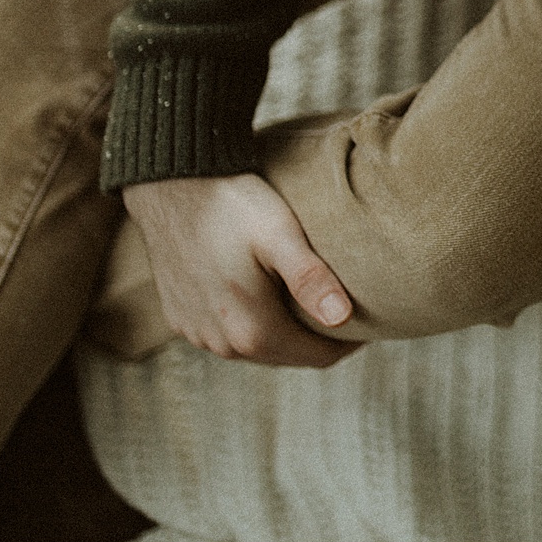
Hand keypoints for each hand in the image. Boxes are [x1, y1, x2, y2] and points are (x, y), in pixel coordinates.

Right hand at [122, 173, 362, 366]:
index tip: (372, 318)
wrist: (168, 184)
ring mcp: (196, 332)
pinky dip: (252, 323)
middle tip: (348, 308)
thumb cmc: (230, 203)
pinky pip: (227, 334)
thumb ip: (310, 278)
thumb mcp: (279, 235)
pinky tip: (267, 296)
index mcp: (251, 330)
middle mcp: (220, 343)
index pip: (317, 357)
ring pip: (256, 348)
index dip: (348, 342)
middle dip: (318, 338)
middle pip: (288, 356)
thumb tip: (343, 318)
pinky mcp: (180, 316)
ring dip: (285, 333)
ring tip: (311, 302)